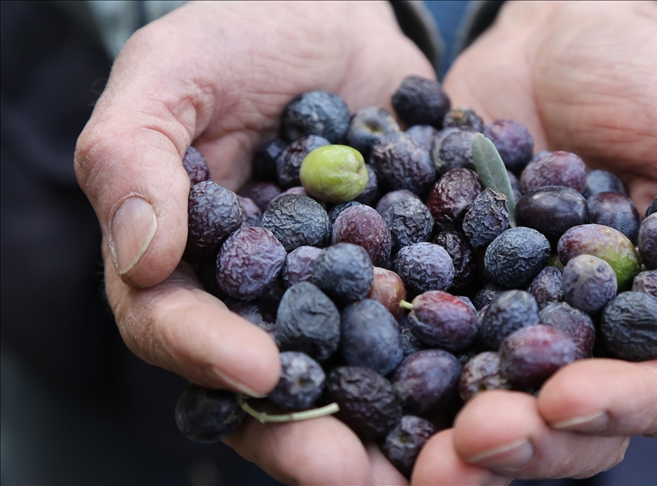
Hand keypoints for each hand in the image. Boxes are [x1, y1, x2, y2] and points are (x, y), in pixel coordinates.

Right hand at [75, 2, 432, 482]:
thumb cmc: (245, 33)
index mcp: (188, 262)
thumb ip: (132, 154)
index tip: (257, 369)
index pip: (176, 326)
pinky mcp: (404, 275)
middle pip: (266, 382)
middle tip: (344, 472)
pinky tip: (483, 389)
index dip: (207, 354)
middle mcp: (260, 294)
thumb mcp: (176, 70)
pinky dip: (447, 361)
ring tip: (424, 462)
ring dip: (381, 426)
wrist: (343, 15)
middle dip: (301, 430)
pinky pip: (422, 328)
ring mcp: (336, 292)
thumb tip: (140, 255)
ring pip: (349, 374)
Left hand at [413, 1, 656, 481]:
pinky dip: (397, 365)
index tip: (563, 401)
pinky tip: (366, 377)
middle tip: (474, 440)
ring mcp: (510, 317)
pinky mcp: (448, 288)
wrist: (556, 39)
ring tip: (419, 449)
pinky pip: (422, 337)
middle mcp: (585, 335)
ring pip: (490, 398)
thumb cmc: (653, 84)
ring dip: (455, 431)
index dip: (616, 407)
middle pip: (565, 421)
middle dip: (525, 441)